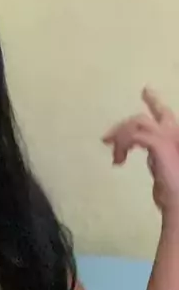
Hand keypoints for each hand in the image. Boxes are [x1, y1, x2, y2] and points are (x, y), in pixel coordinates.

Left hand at [103, 88, 178, 215]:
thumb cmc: (175, 197)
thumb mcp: (165, 177)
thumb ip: (159, 162)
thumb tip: (150, 157)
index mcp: (177, 141)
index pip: (167, 117)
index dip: (156, 103)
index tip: (146, 91)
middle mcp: (176, 135)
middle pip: (158, 113)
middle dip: (146, 104)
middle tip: (131, 108)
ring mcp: (170, 137)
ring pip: (138, 122)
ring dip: (122, 135)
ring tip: (115, 155)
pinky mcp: (160, 143)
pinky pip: (135, 134)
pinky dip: (123, 143)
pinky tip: (119, 159)